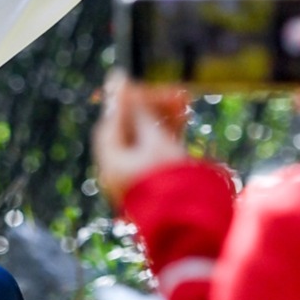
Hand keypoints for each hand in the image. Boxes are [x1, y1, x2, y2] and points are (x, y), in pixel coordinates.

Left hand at [93, 75, 195, 205]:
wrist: (188, 221)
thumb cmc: (169, 181)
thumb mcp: (156, 142)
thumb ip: (141, 114)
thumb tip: (125, 89)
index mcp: (111, 162)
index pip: (113, 122)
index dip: (124, 99)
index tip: (129, 78)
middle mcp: (119, 168)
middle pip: (131, 128)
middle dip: (152, 107)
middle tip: (175, 92)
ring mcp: (137, 173)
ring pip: (147, 136)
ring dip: (163, 117)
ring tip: (184, 100)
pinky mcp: (154, 177)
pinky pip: (157, 148)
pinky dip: (168, 132)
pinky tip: (183, 115)